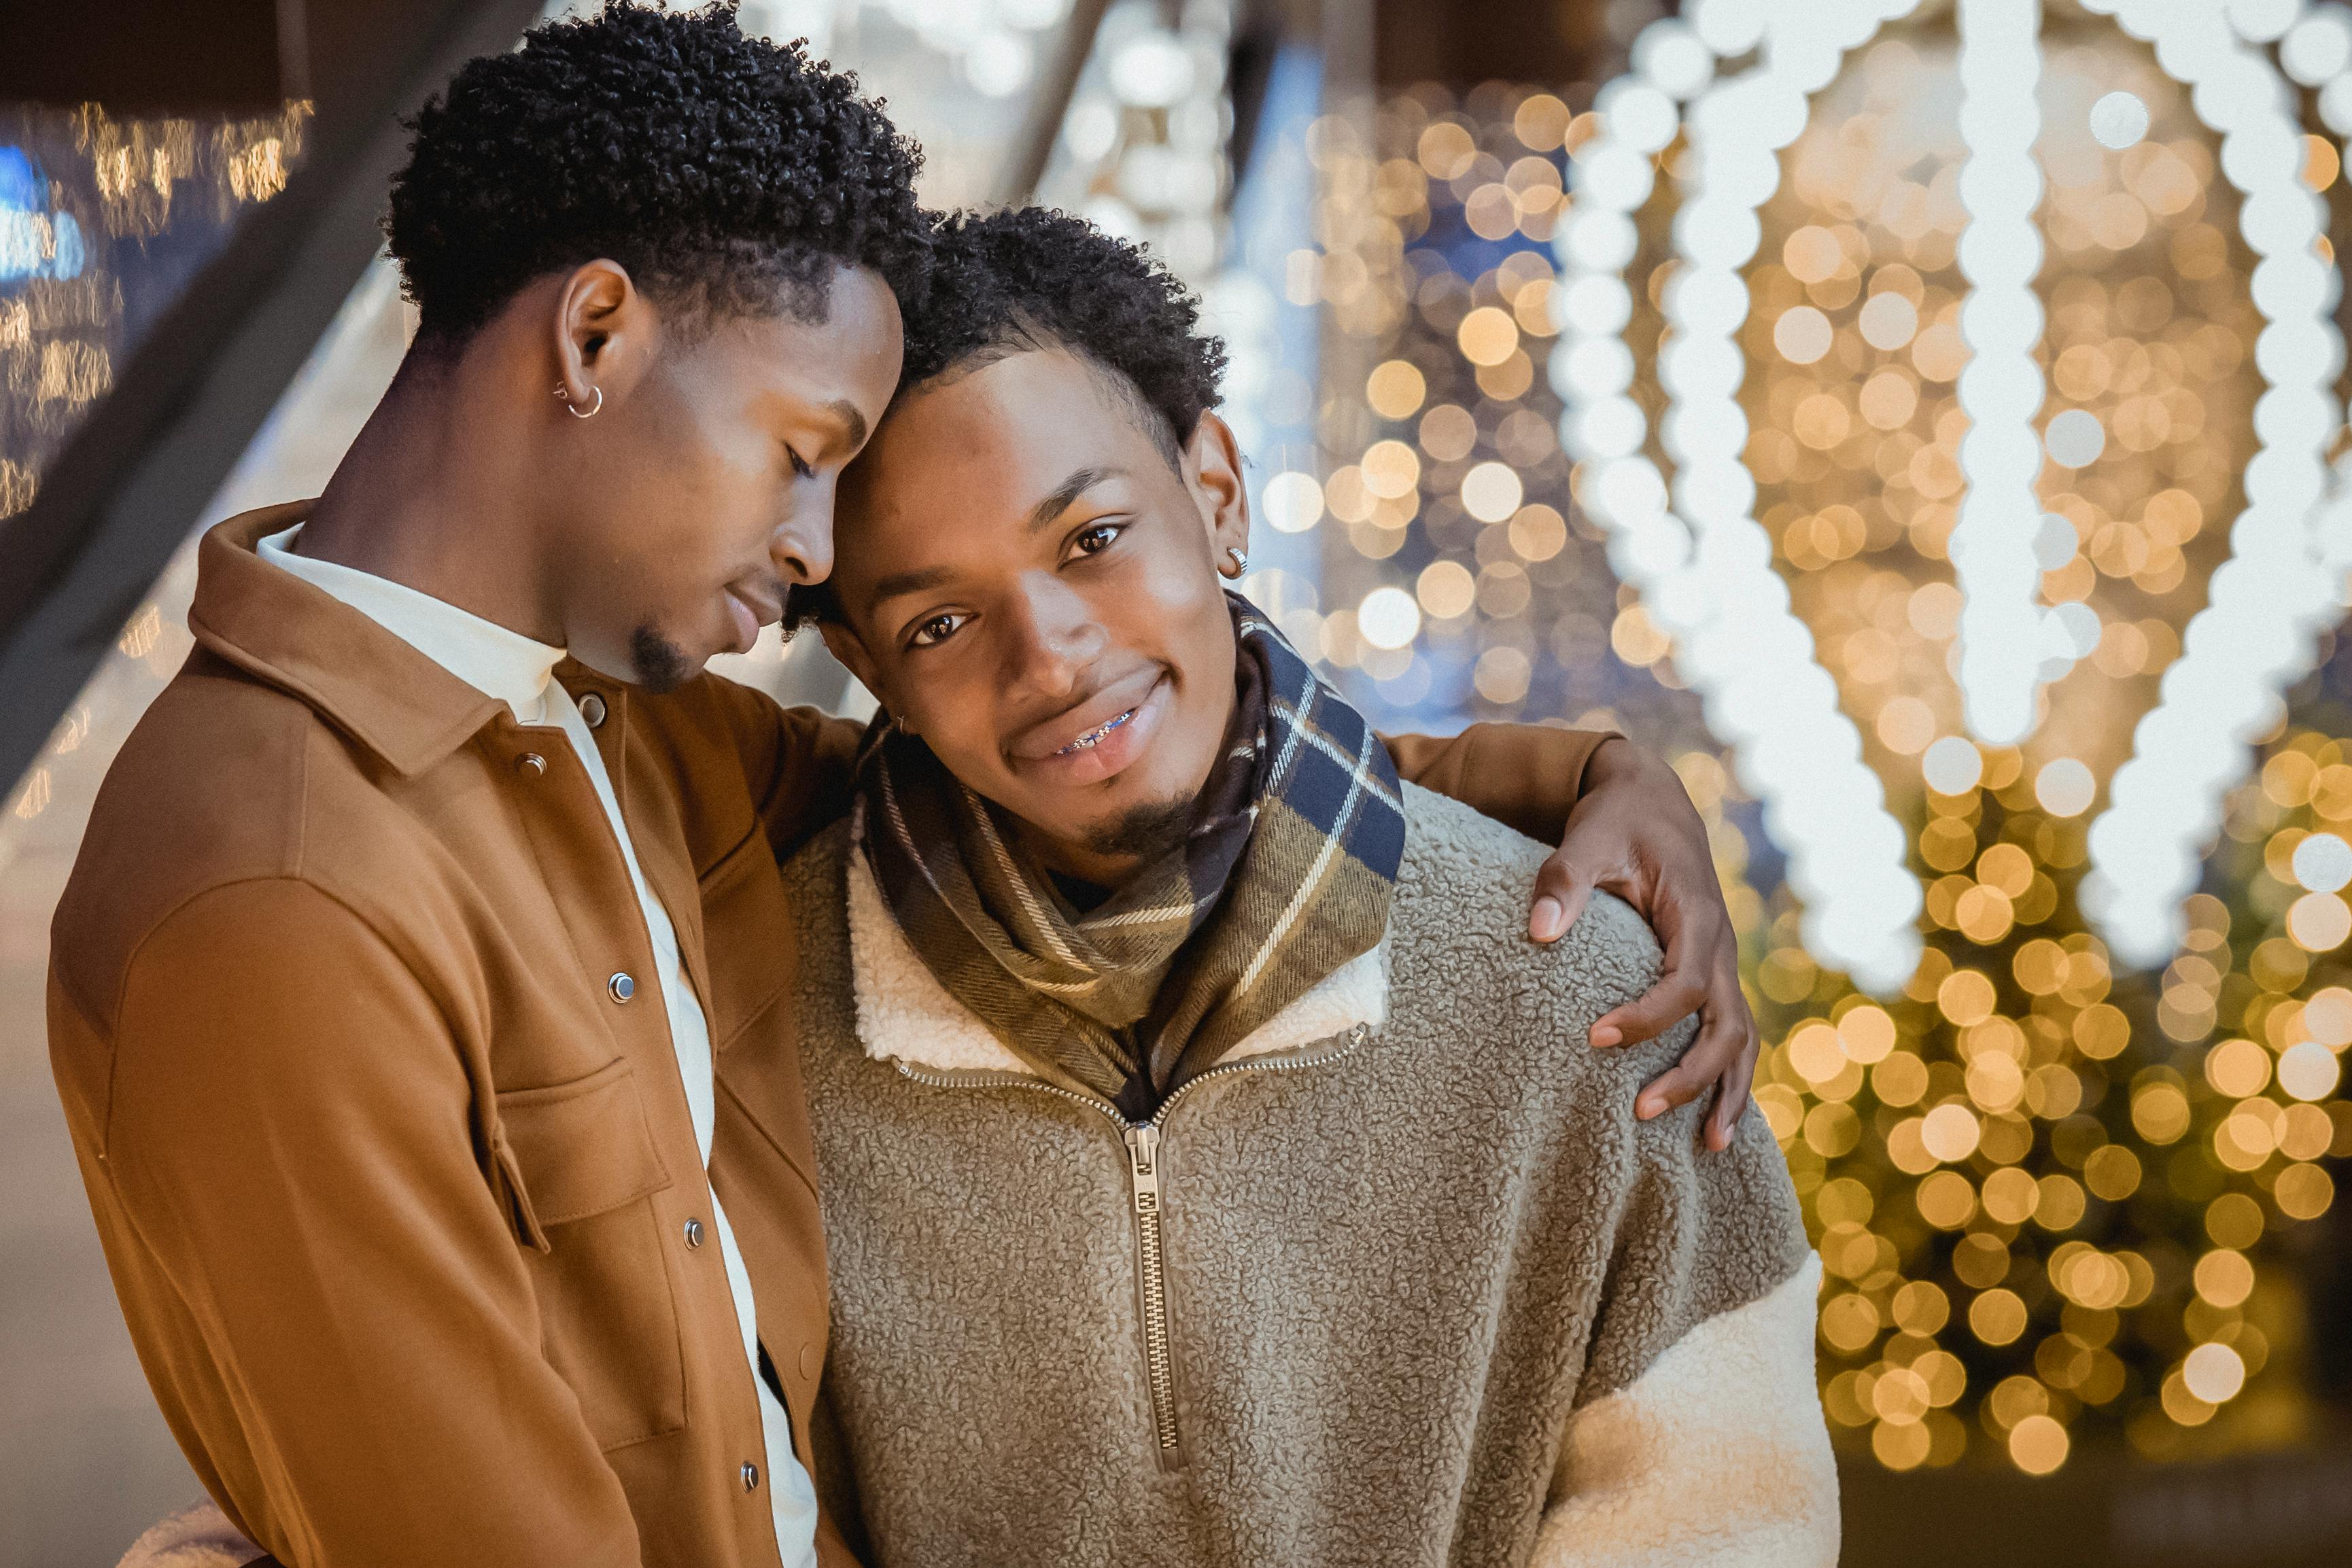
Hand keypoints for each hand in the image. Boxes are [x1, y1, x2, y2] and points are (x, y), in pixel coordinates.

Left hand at [1527, 738, 1756, 1150]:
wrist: (1650, 800)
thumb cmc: (1617, 820)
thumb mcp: (1588, 838)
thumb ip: (1563, 880)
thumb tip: (1539, 933)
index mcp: (1696, 914)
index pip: (1684, 982)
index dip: (1646, 1017)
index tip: (1596, 1038)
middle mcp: (1720, 945)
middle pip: (1725, 1025)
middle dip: (1691, 1074)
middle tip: (1641, 1110)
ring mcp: (1722, 963)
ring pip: (1741, 1038)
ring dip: (1725, 1091)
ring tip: (1707, 1149)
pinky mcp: (1712, 975)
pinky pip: (1732, 1033)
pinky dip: (1729, 1079)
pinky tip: (1713, 1124)